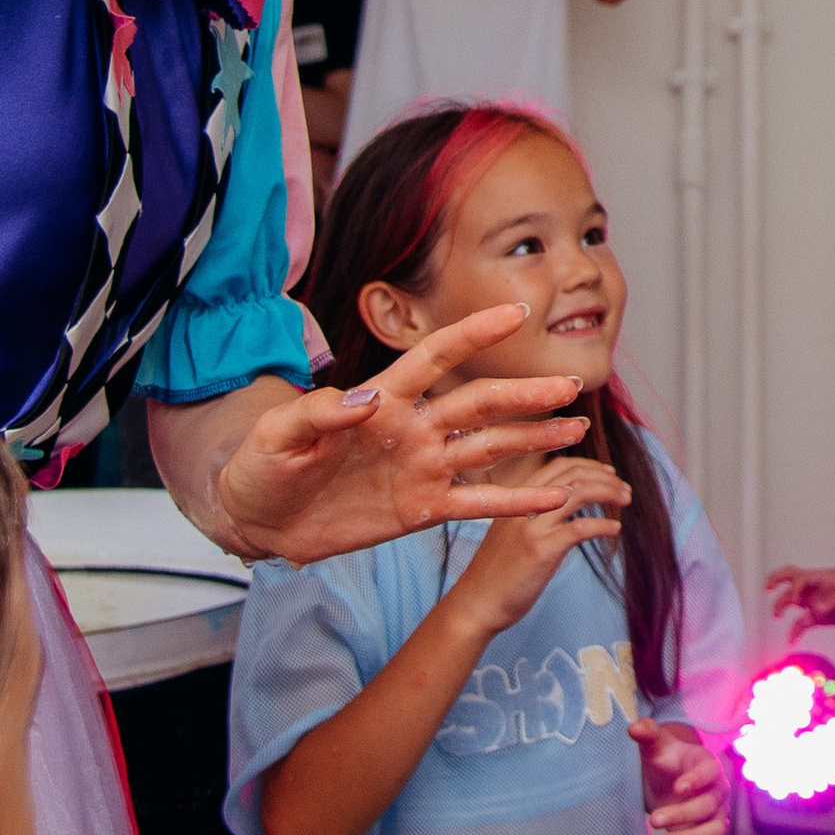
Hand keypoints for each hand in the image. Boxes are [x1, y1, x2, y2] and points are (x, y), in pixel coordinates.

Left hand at [214, 305, 588, 563]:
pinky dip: (515, 501)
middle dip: (523, 394)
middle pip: (478, 405)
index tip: (515, 313)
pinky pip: (477, 502)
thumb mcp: (276, 437)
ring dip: (532, 437)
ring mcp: (423, 467)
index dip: (473, 335)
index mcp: (382, 401)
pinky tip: (554, 497)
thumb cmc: (262, 468)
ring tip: (575, 428)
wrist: (259, 521)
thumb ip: (317, 413)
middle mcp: (413, 428)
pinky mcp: (423, 507)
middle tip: (569, 384)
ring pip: (489, 447)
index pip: (435, 359)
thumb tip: (365, 398)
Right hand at [451, 455, 628, 636]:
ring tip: (626, 501)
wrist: (475, 604)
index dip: (588, 465)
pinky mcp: (542, 550)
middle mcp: (524, 505)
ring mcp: (532, 526)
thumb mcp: (513, 530)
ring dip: (609, 493)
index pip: (558, 465)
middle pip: (573, 474)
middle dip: (605, 476)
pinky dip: (603, 525)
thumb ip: (537, 512)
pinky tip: (614, 530)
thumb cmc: (496, 572)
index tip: (609, 472)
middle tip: (625, 488)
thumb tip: (573, 501)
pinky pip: (581, 528)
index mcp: (517, 498)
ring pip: (580, 493)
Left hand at [632, 719, 727, 834]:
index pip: (709, 772)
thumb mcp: (657, 747)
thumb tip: (634, 726)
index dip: (696, 781)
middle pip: (708, 806)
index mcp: (708, 766)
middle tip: (654, 819)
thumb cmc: (667, 762)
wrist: (673, 781)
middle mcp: (718, 793)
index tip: (677, 788)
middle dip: (683, 814)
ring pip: (713, 832)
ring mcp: (716, 819)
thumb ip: (649, 735)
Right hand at [765, 565, 834, 639]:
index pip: (801, 578)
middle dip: (777, 582)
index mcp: (824, 578)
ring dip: (783, 606)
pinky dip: (795, 631)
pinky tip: (791, 640)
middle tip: (767, 589)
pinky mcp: (823, 618)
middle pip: (792, 581)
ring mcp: (819, 603)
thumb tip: (817, 609)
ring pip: (794, 603)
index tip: (795, 601)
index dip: (794, 588)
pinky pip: (803, 623)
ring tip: (777, 618)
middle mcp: (818, 589)